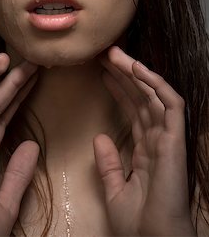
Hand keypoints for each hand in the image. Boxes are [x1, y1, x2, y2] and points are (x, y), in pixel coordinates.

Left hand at [94, 46, 195, 236]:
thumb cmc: (138, 225)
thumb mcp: (114, 190)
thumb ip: (109, 164)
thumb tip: (100, 138)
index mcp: (146, 149)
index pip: (133, 109)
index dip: (119, 89)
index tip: (101, 72)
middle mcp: (158, 138)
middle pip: (141, 97)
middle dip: (124, 73)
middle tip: (105, 54)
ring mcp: (167, 137)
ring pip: (153, 94)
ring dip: (135, 72)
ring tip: (115, 54)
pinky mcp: (175, 139)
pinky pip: (170, 105)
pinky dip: (156, 84)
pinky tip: (138, 68)